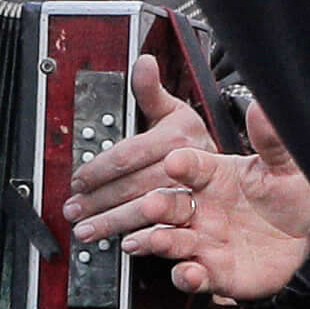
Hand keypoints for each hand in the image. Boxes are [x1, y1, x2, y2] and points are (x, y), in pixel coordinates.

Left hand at [64, 52, 213, 243]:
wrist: (234, 173)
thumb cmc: (194, 142)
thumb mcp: (176, 111)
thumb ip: (152, 91)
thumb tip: (142, 63)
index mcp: (175, 140)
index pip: (128, 155)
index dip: (99, 169)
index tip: (79, 179)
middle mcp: (183, 169)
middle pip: (132, 187)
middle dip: (98, 201)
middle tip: (75, 210)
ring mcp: (191, 196)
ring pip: (145, 211)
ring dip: (112, 223)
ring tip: (87, 230)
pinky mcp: (196, 219)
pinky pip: (166, 232)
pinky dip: (144, 241)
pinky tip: (125, 245)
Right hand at [124, 85, 309, 301]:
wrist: (303, 241)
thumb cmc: (289, 196)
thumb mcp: (287, 166)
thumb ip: (273, 141)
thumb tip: (263, 108)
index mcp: (213, 175)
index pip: (192, 165)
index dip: (183, 164)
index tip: (175, 162)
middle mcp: (200, 207)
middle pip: (168, 204)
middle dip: (155, 205)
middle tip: (150, 205)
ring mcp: (201, 241)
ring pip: (170, 240)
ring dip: (157, 241)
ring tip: (152, 241)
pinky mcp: (210, 272)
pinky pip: (190, 276)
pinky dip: (185, 277)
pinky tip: (188, 273)